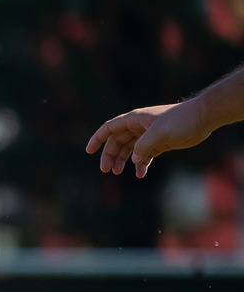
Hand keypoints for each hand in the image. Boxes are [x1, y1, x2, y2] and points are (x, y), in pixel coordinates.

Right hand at [85, 99, 209, 177]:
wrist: (202, 118)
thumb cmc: (180, 120)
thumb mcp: (158, 133)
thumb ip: (142, 146)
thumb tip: (133, 160)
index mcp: (134, 120)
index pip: (110, 128)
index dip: (98, 139)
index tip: (89, 151)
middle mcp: (139, 127)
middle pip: (117, 141)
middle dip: (110, 155)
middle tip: (107, 170)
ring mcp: (148, 135)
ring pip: (129, 149)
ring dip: (123, 161)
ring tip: (119, 173)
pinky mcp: (159, 143)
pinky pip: (144, 155)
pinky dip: (140, 164)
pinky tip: (141, 173)